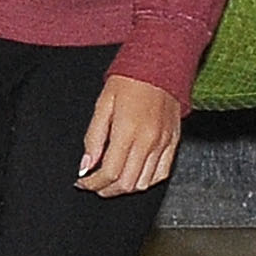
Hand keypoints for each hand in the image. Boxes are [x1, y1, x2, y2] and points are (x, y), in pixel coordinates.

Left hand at [77, 74, 181, 196]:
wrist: (160, 66)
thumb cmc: (130, 81)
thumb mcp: (103, 104)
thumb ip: (93, 138)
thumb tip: (86, 164)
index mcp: (128, 132)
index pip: (109, 172)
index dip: (92, 183)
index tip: (82, 182)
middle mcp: (148, 141)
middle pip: (126, 183)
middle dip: (105, 189)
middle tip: (93, 184)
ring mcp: (164, 144)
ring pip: (144, 183)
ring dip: (125, 188)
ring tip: (111, 181)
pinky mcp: (174, 142)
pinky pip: (162, 174)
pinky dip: (146, 181)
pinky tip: (134, 175)